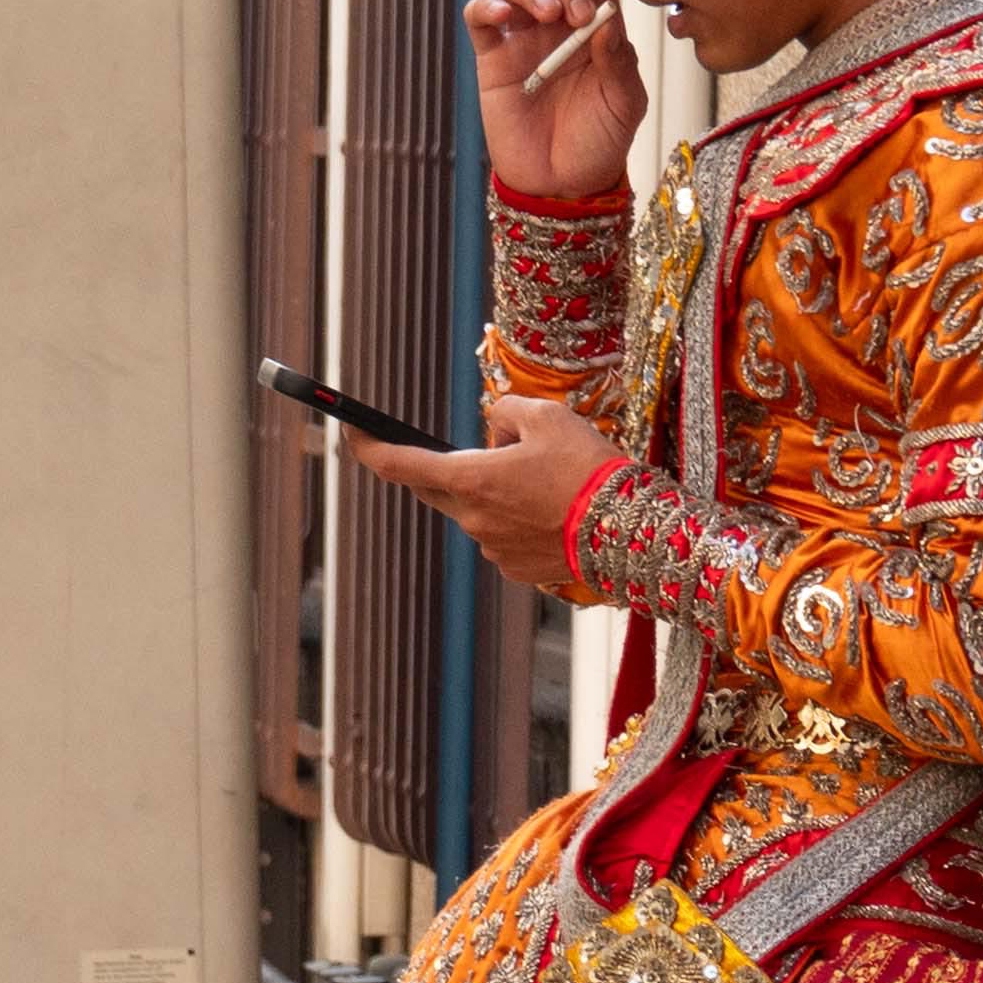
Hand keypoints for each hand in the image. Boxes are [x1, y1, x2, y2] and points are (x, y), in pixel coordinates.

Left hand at [342, 390, 620, 589]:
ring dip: (495, 491)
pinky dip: (517, 519)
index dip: (369, 447)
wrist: (630, 529)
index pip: (400, 464)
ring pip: (476, 510)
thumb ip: (506, 412)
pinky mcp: (514, 570)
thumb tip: (494, 429)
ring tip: (547, 481)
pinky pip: (501, 535)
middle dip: (450, 465)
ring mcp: (491, 549)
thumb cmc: (589, 468)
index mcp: (471, 479)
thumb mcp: (548, 415)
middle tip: (491, 448)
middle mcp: (472, 519)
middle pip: (437, 488)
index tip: (352, 433)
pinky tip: (553, 511)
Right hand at [468, 0, 646, 199]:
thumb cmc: (600, 142)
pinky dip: (486, 6)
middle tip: (577, 14)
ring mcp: (524, 38)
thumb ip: (620, 60)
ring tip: (546, 16)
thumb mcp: (625, 104)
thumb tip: (606, 19)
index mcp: (597, 25)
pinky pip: (479, 16)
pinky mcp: (492, 58)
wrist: (563, 185)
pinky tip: (502, 16)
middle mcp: (559, 24)